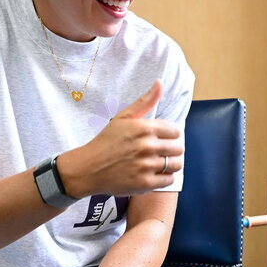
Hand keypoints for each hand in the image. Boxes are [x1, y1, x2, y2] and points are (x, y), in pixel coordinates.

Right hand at [57, 79, 184, 197]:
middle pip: (178, 148)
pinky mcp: (145, 183)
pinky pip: (169, 180)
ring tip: (156, 163)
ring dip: (169, 164)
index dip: (168, 135)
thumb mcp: (123, 118)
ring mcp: (146, 166)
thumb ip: (145, 101)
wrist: (88, 169)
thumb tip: (160, 83)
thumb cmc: (107, 141)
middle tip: (156, 152)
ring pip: (176, 164)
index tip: (157, 139)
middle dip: (169, 150)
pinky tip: (151, 174)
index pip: (176, 131)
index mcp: (144, 128)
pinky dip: (163, 178)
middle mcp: (147, 146)